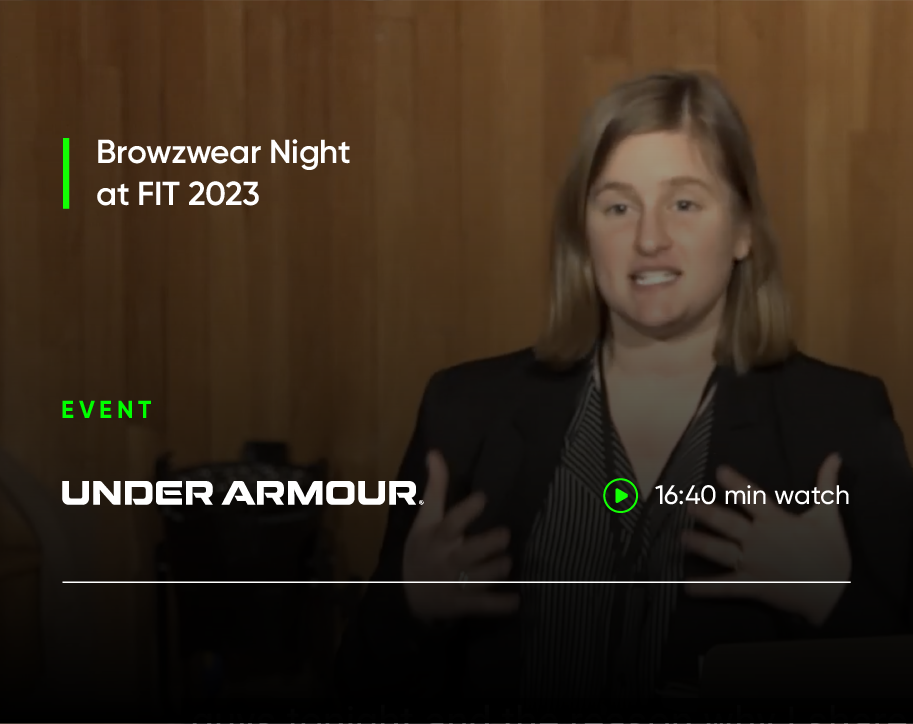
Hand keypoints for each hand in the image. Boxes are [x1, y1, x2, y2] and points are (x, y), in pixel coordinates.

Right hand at [402, 450, 518, 622]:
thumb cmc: (422, 548)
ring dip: (498, 569)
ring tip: (505, 562)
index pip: (451, 523)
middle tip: (504, 535)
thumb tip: (435, 452)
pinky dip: (501, 605)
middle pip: (470, 552)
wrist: (406, 595)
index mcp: (436, 538)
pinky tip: (515, 600)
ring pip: (482, 577)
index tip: (482, 498)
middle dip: (490, 543)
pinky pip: (485, 606)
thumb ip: (435, 488)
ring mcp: (456, 585)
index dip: (467, 511)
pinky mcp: (464, 605)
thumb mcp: (424, 519)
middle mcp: (446, 560)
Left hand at [682, 453, 849, 625]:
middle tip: (689, 504)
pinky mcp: (755, 585)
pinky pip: (727, 587)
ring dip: (701, 545)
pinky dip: (707, 588)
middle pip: (729, 523)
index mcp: (776, 521)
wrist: (841, 594)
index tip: (719, 471)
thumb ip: (827, 484)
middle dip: (708, 513)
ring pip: (722, 551)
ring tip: (682, 538)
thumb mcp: (830, 516)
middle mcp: (761, 540)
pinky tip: (686, 587)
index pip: (752, 497)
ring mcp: (755, 564)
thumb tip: (835, 456)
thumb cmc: (833, 554)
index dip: (736, 483)